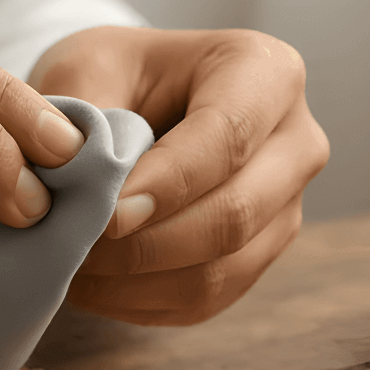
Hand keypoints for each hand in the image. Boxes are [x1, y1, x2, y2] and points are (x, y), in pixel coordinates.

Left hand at [29, 26, 329, 324]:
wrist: (133, 106)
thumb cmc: (113, 76)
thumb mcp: (86, 68)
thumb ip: (82, 119)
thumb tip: (74, 178)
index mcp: (266, 73)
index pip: (227, 137)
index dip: (167, 184)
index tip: (106, 214)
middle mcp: (295, 144)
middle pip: (236, 214)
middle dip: (147, 244)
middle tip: (78, 247)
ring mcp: (285, 208)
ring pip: (222, 270)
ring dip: (139, 282)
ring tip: (75, 268)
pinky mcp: (259, 257)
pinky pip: (208, 299)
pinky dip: (143, 302)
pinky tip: (96, 285)